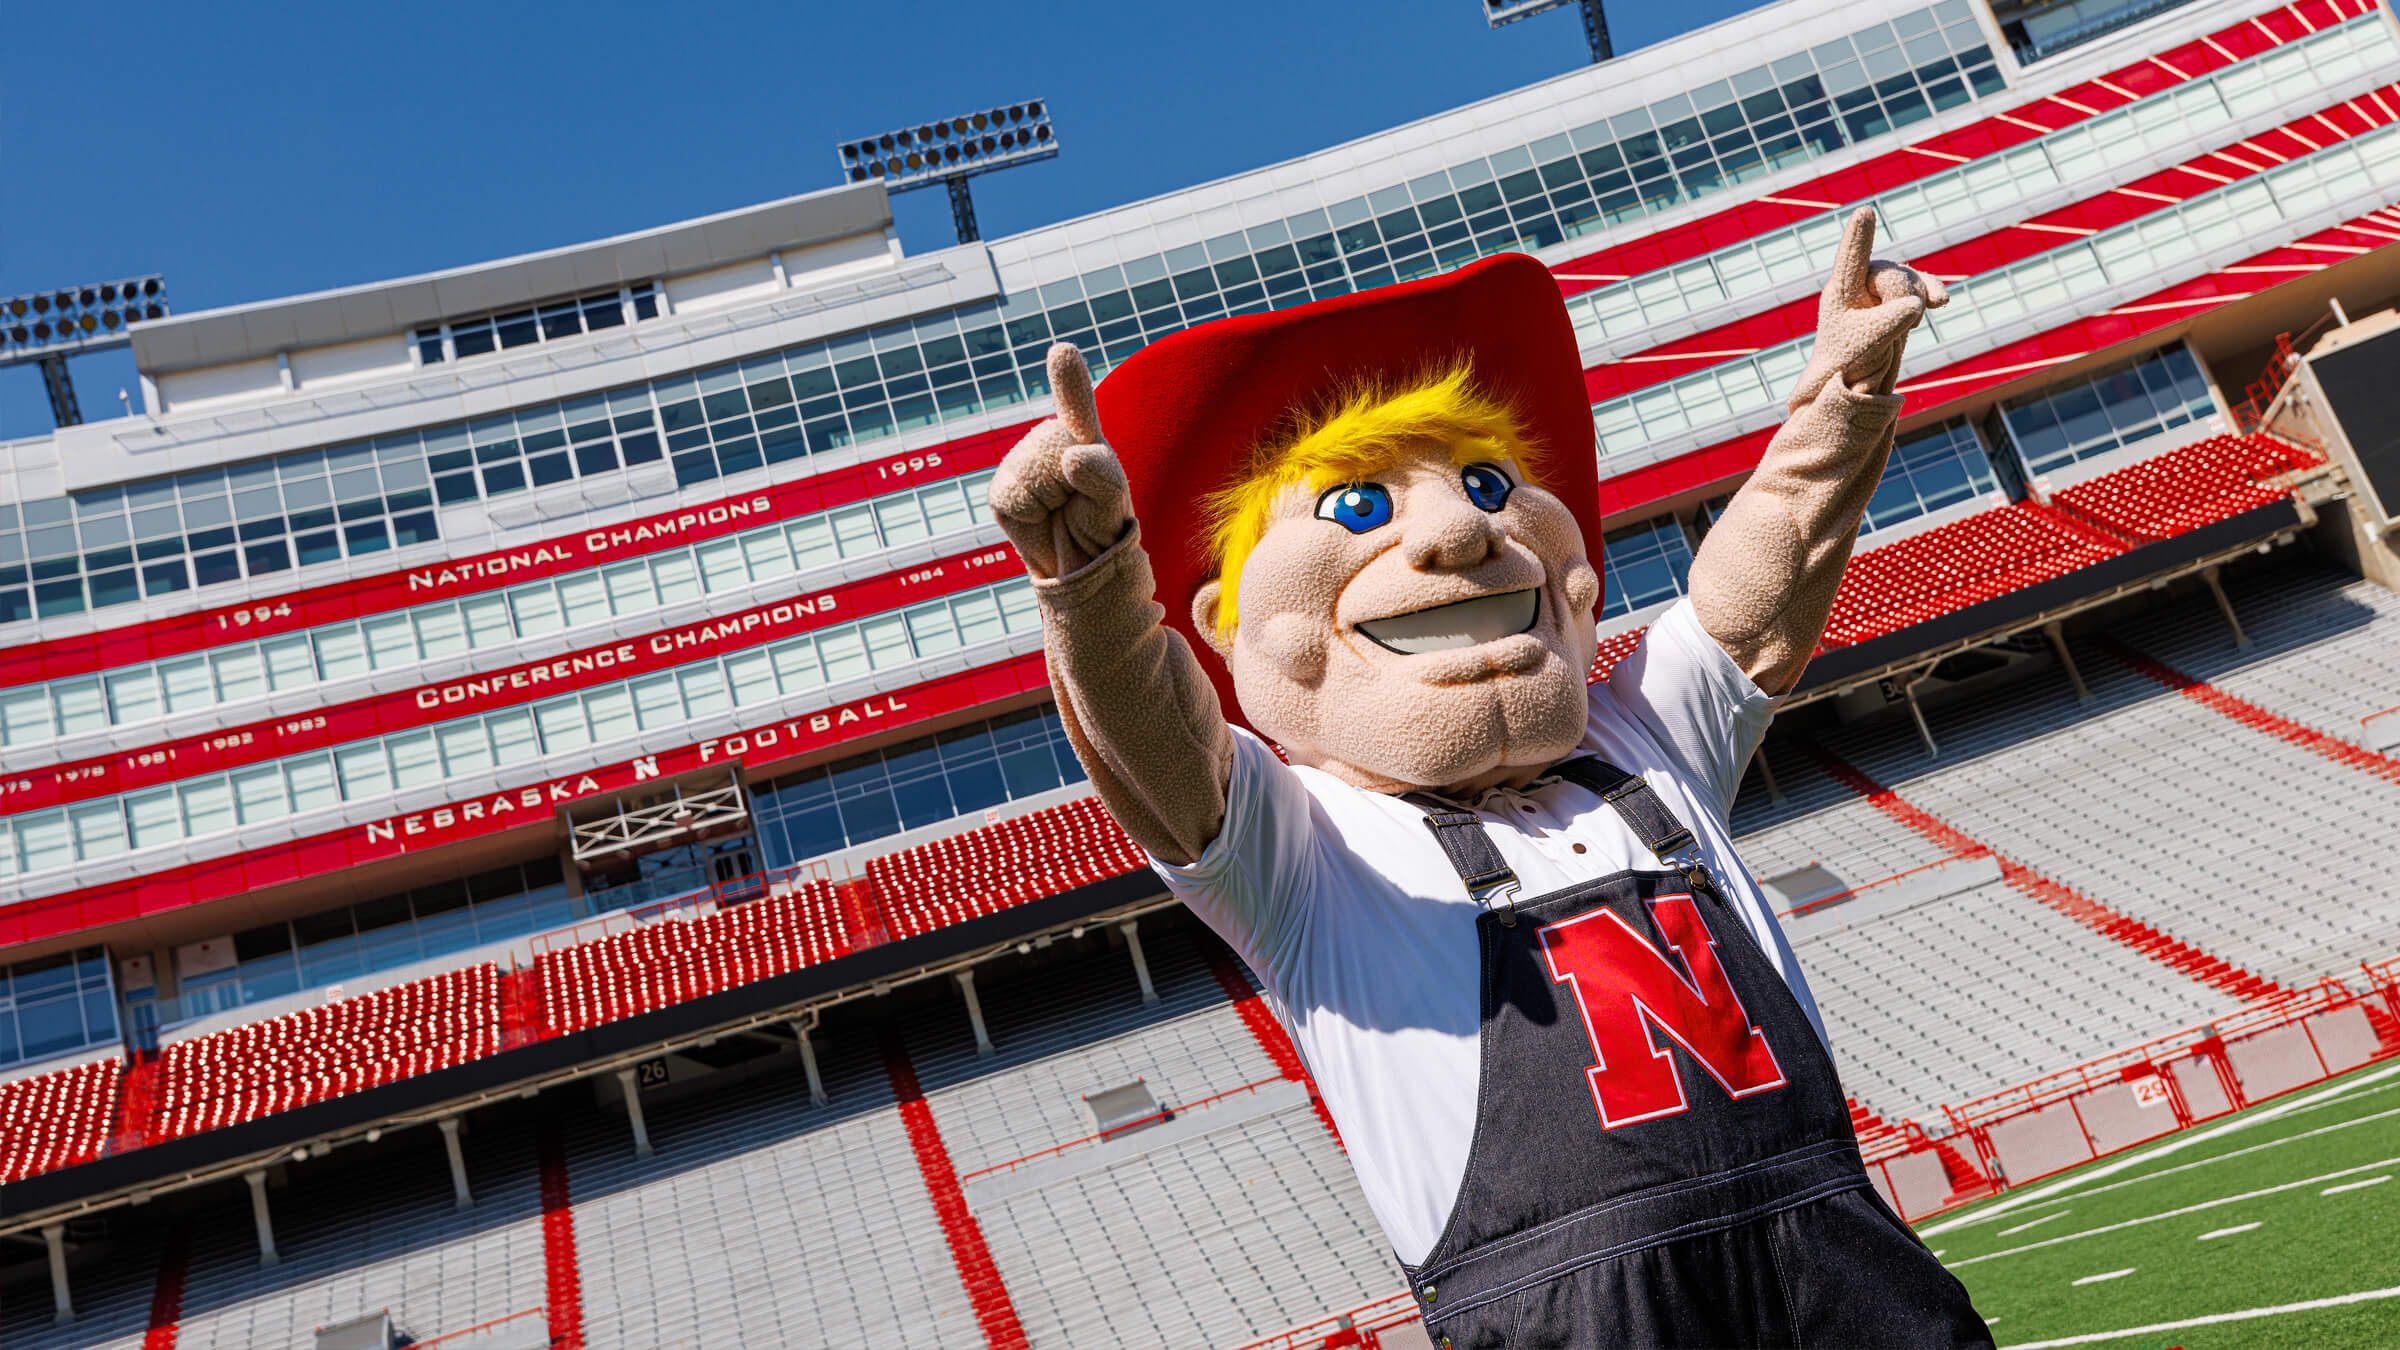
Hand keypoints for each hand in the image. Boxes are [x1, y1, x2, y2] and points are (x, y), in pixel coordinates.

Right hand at [989, 343, 1134, 578]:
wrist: (1079, 564)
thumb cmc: (1102, 524)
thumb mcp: (1115, 500)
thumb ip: (1103, 475)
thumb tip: (1070, 456)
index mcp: (1083, 437)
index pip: (1075, 405)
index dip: (1068, 380)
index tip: (1061, 351)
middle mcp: (1049, 443)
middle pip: (1051, 442)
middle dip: (1068, 478)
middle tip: (1076, 501)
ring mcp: (1021, 463)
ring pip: (1030, 469)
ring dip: (1049, 498)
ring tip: (1058, 510)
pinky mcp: (1002, 490)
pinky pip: (1012, 493)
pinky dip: (1029, 512)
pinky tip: (1038, 516)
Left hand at [1785, 207, 1949, 411]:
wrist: (1855, 375)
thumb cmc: (1848, 359)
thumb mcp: (1866, 343)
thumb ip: (1890, 321)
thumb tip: (1918, 303)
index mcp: (1842, 289)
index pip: (1852, 258)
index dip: (1860, 236)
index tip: (1864, 212)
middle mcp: (1861, 280)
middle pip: (1894, 276)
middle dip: (1900, 302)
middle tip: (1889, 331)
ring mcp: (1882, 286)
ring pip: (1912, 282)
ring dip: (1914, 306)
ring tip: (1900, 329)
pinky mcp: (1900, 296)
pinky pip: (1923, 287)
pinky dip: (1932, 293)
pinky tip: (1941, 302)